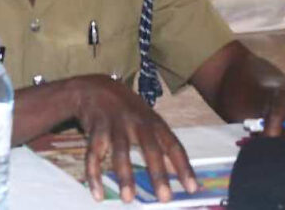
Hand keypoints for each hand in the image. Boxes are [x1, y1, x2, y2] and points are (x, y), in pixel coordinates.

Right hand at [72, 75, 196, 203]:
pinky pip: (93, 154)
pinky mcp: (94, 129)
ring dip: (125, 176)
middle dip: (157, 173)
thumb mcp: (146, 118)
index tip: (191, 188)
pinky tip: (97, 193)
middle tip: (165, 198)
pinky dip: (93, 174)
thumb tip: (177, 171)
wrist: (93, 85)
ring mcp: (114, 124)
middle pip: (149, 148)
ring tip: (128, 198)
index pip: (173, 145)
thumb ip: (160, 142)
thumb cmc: (126, 107)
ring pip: (120, 152)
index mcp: (153, 121)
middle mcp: (136, 122)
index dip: (183, 167)